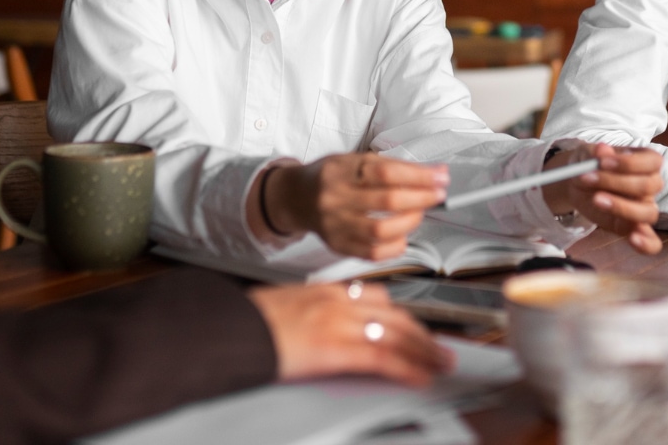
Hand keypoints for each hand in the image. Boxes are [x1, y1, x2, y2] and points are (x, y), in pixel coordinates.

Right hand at [248, 281, 453, 386]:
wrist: (226, 327)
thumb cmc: (247, 322)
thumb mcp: (283, 309)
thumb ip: (311, 315)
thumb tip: (321, 332)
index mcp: (325, 291)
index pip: (376, 298)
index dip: (402, 315)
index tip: (415, 326)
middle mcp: (337, 302)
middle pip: (395, 315)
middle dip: (422, 333)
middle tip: (440, 347)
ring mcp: (338, 323)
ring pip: (397, 335)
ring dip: (424, 351)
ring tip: (441, 363)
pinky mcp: (335, 348)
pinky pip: (382, 358)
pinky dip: (406, 368)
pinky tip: (419, 376)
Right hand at [261, 154, 447, 259]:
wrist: (296, 197)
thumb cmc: (332, 176)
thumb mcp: (356, 160)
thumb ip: (392, 167)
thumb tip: (434, 173)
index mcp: (342, 170)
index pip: (387, 172)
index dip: (419, 176)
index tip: (440, 177)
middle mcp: (336, 197)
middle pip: (387, 201)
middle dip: (421, 198)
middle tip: (437, 195)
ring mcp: (335, 224)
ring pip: (380, 230)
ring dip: (409, 222)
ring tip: (418, 214)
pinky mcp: (337, 245)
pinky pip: (372, 253)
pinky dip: (394, 246)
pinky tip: (402, 236)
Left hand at [543, 143, 663, 254]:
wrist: (579, 183)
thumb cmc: (590, 163)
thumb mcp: (587, 153)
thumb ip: (595, 153)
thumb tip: (602, 150)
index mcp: (646, 161)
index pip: (652, 162)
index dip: (628, 163)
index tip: (601, 161)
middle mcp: (651, 185)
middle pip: (648, 186)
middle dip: (616, 182)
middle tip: (587, 178)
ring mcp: (644, 207)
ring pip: (649, 212)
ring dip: (622, 207)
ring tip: (596, 200)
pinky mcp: (633, 227)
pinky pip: (652, 242)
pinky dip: (646, 244)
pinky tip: (633, 240)